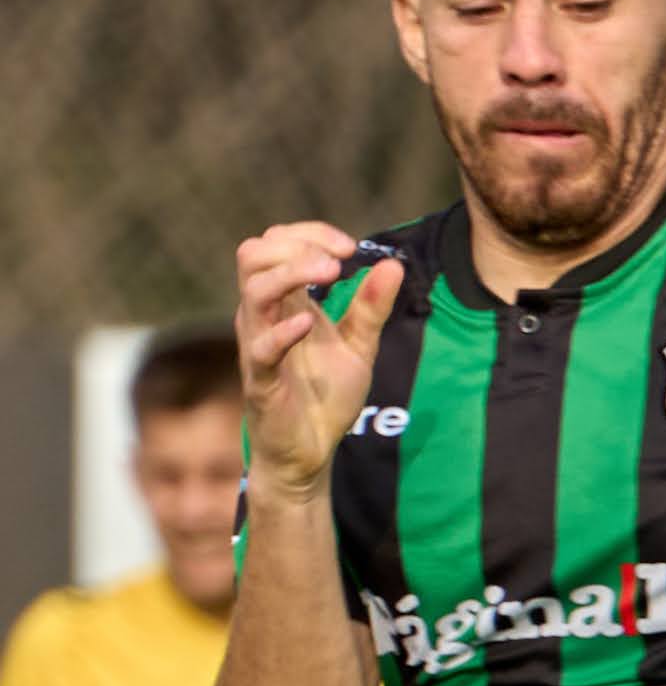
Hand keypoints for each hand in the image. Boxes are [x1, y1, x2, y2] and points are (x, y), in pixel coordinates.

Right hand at [235, 222, 399, 502]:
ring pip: (252, 290)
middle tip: (338, 261)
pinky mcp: (261, 379)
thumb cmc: (324, 395)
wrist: (311, 450)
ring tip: (331, 275)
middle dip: (295, 245)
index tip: (350, 247)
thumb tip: (392, 264)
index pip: (276, 244)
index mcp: (283, 302)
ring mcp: (257, 344)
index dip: (310, 235)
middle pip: (253, 254)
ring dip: (291, 273)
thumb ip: (372, 307)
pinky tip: (310, 323)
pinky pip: (260, 347)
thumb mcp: (359, 346)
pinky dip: (283, 331)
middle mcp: (262, 315)